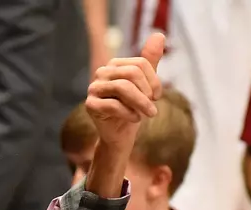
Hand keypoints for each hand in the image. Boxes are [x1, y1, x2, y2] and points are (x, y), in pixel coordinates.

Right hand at [86, 32, 165, 154]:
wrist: (120, 135)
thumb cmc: (133, 109)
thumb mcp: (145, 85)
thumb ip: (150, 61)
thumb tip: (159, 34)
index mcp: (115, 65)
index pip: (140, 64)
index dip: (154, 81)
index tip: (157, 97)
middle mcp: (102, 72)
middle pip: (132, 73)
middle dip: (147, 93)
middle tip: (152, 108)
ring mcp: (94, 88)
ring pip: (123, 88)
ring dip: (141, 104)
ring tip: (149, 114)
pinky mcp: (91, 105)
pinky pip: (114, 106)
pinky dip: (130, 114)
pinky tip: (134, 119)